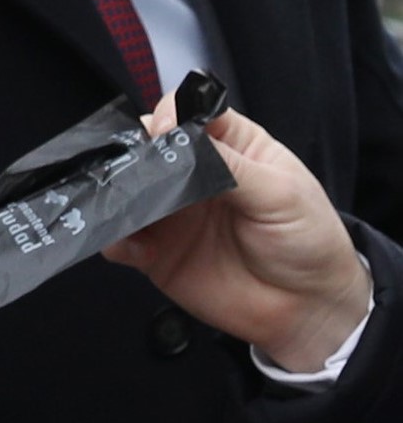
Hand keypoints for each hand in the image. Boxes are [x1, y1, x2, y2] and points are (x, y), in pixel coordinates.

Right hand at [102, 100, 370, 372]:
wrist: (304, 307)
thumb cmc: (307, 239)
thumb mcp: (279, 193)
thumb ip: (229, 166)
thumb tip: (182, 141)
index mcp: (231, 147)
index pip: (190, 114)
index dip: (171, 116)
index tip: (162, 133)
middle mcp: (194, 175)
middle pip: (148, 149)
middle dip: (133, 155)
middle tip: (132, 173)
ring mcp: (172, 214)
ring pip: (127, 193)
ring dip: (117, 197)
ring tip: (123, 210)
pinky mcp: (155, 253)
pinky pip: (121, 241)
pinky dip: (116, 241)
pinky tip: (131, 248)